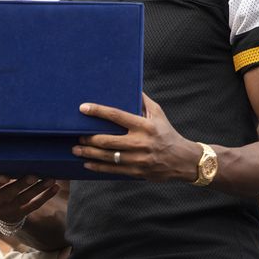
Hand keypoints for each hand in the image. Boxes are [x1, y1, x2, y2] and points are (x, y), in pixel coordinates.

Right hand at [0, 173, 58, 222]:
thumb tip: (5, 145)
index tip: (6, 176)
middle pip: (8, 193)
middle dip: (22, 184)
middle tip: (34, 175)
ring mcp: (4, 212)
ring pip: (23, 200)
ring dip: (38, 189)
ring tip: (51, 179)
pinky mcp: (17, 215)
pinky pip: (33, 206)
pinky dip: (45, 197)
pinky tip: (54, 188)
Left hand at [72, 93, 199, 181]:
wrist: (182, 160)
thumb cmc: (167, 133)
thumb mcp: (159, 114)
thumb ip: (143, 101)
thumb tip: (131, 86)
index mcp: (144, 125)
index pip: (116, 115)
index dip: (98, 111)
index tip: (83, 108)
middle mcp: (140, 142)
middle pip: (107, 140)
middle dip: (88, 138)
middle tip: (76, 135)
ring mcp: (138, 159)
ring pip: (107, 156)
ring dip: (89, 153)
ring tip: (76, 149)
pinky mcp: (136, 171)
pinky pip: (113, 170)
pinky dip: (98, 167)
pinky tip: (87, 163)